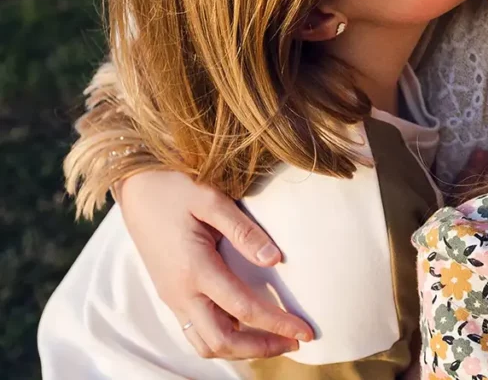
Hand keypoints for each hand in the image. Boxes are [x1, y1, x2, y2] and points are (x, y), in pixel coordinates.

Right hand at [118, 170, 314, 358]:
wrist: (133, 187)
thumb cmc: (174, 187)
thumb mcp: (211, 200)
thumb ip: (244, 232)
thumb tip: (275, 260)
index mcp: (194, 269)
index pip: (244, 309)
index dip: (278, 325)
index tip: (305, 332)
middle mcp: (180, 292)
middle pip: (222, 341)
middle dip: (260, 348)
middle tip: (295, 343)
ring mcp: (171, 296)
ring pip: (204, 343)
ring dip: (240, 349)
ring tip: (273, 340)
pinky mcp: (169, 293)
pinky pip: (195, 330)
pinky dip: (222, 338)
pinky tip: (244, 326)